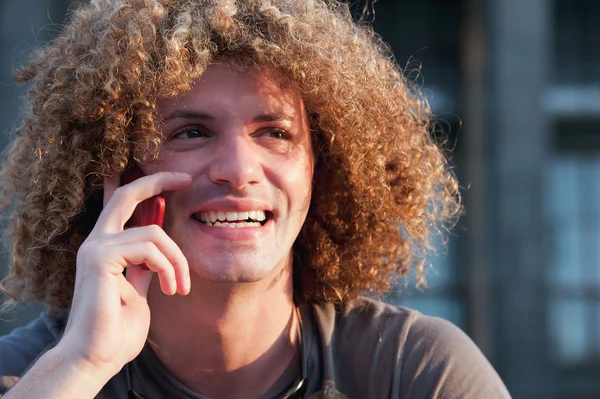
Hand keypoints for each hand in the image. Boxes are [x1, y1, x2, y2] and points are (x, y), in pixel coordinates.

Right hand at [57, 171, 191, 376]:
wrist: (97, 357)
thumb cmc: (117, 330)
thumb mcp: (139, 290)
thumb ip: (145, 267)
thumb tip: (159, 251)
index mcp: (106, 247)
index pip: (124, 204)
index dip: (149, 186)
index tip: (179, 180)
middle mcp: (97, 241)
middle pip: (127, 195)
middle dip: (158, 181)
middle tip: (186, 178)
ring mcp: (96, 247)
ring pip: (154, 234)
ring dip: (177, 262)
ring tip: (179, 289)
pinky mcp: (100, 258)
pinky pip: (148, 249)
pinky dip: (167, 268)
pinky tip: (169, 290)